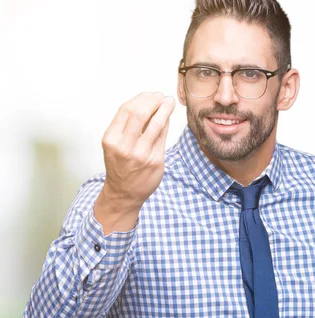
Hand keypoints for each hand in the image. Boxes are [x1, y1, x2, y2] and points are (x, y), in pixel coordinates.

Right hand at [94, 92, 175, 234]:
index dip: (141, 98)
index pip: (126, 110)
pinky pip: (163, 137)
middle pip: (140, 113)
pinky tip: (168, 118)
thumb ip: (127, 126)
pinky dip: (166, 124)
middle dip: (153, 101)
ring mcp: (141, 154)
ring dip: (164, 110)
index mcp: (111, 139)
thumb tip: (146, 103)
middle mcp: (124, 146)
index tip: (150, 94)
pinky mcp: (155, 161)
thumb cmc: (120, 166)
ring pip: (155, 124)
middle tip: (160, 96)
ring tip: (169, 102)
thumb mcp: (114, 144)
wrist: (124, 193)